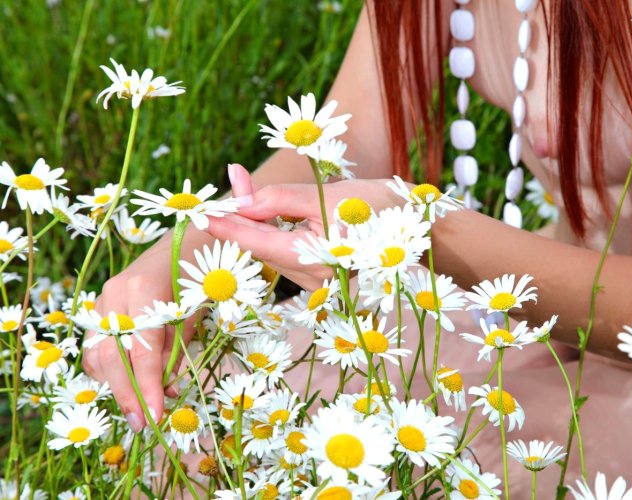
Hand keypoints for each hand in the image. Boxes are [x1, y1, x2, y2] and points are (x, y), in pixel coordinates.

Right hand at [81, 225, 211, 431]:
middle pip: (111, 358)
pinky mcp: (101, 306)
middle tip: (144, 424)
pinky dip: (110, 368)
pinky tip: (131, 382)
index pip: (140, 352)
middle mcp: (115, 295)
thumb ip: (178, 347)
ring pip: (98, 354)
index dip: (147, 388)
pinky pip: (97, 345)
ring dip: (117, 385)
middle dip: (127, 395)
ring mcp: (104, 299)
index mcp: (143, 291)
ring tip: (142, 407)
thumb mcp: (198, 310)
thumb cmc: (202, 272)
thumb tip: (167, 388)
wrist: (188, 238)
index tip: (155, 417)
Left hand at [206, 164, 400, 289]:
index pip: (258, 242)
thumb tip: (242, 202)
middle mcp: (312, 278)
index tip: (201, 213)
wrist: (421, 230)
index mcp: (316, 259)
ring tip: (246, 183)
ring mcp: (316, 280)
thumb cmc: (380, 208)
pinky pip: (285, 251)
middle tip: (233, 175)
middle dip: (241, 214)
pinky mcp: (320, 274)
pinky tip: (266, 207)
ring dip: (256, 220)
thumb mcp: (330, 195)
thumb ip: (282, 200)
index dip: (227, 227)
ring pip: (271, 249)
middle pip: (261, 245)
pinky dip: (273, 229)